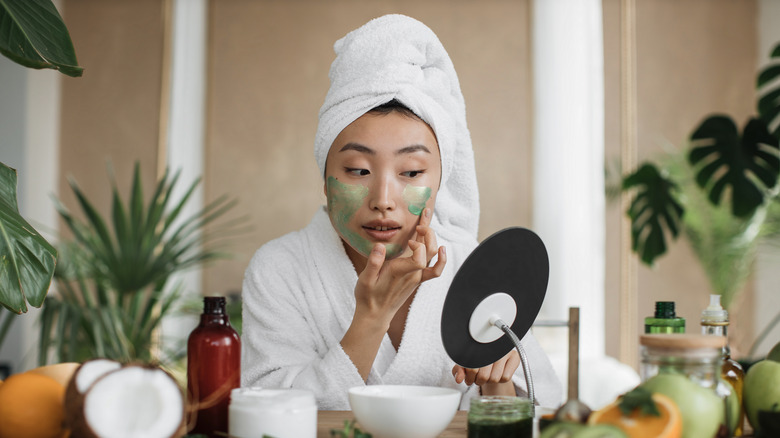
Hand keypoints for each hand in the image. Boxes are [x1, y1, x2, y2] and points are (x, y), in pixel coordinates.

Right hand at [353, 208, 445, 324]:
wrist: (376, 314)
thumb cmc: (369, 296)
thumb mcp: (365, 279)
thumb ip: (373, 263)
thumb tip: (380, 246)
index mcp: (400, 272)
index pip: (420, 258)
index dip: (418, 245)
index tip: (408, 240)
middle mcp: (413, 274)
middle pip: (431, 251)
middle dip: (429, 234)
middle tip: (419, 224)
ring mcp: (417, 277)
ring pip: (433, 256)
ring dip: (433, 239)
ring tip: (426, 224)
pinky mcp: (417, 279)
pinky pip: (435, 269)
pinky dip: (440, 259)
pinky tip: (441, 248)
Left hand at [452, 350, 519, 387]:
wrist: (494, 361)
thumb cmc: (479, 362)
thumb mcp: (465, 365)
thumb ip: (459, 371)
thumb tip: (459, 378)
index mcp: (477, 344)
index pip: (471, 368)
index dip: (469, 377)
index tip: (469, 377)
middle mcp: (491, 345)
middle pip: (484, 375)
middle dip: (479, 380)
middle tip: (479, 377)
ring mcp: (504, 350)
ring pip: (495, 378)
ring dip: (490, 380)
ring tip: (489, 374)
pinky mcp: (515, 357)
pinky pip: (506, 377)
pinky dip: (501, 379)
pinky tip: (499, 372)